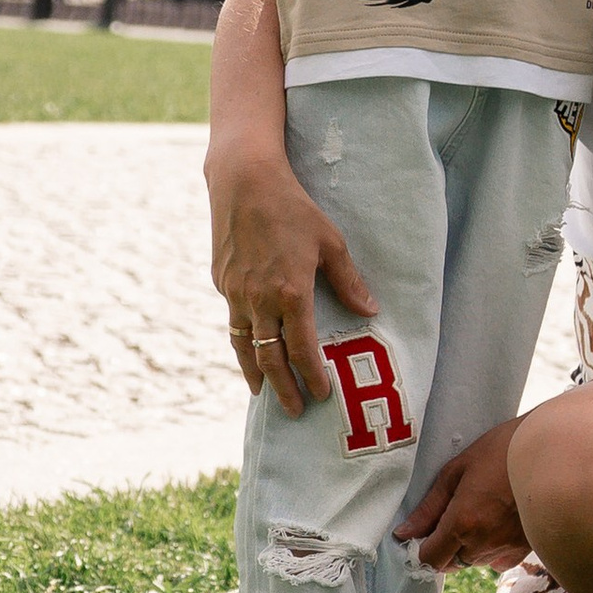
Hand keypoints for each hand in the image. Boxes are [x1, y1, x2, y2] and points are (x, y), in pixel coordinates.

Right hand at [208, 143, 376, 417]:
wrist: (244, 181)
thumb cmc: (294, 207)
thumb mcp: (331, 241)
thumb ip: (349, 281)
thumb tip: (371, 311)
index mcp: (290, 293)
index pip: (302, 350)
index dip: (312, 376)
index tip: (322, 395)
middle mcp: (259, 300)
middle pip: (270, 358)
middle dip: (283, 388)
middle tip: (294, 411)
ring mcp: (235, 292)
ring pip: (244, 346)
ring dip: (255, 373)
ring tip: (263, 393)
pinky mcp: (221, 281)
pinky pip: (233, 320)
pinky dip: (242, 341)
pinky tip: (249, 348)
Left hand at [394, 418, 528, 571]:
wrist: (555, 450)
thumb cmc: (505, 450)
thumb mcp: (459, 469)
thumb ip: (430, 506)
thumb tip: (405, 532)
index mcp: (462, 523)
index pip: (429, 559)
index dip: (421, 547)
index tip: (423, 531)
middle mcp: (483, 544)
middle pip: (450, 562)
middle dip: (444, 545)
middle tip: (453, 513)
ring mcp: (506, 550)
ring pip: (474, 561)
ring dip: (468, 545)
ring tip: (481, 510)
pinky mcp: (525, 550)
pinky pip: (498, 560)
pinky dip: (492, 548)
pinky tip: (499, 521)